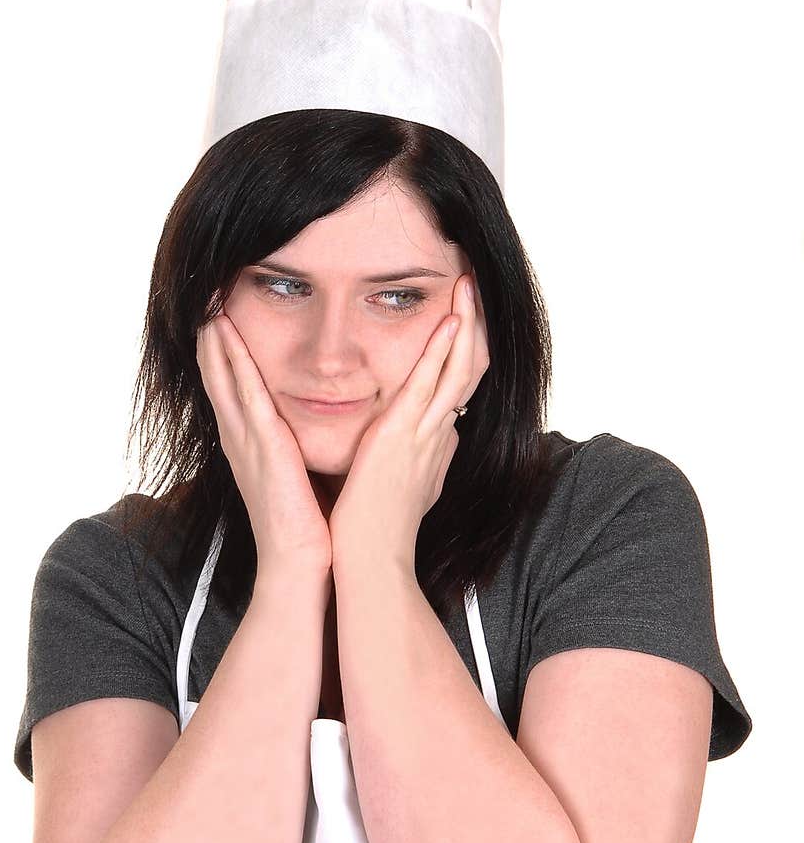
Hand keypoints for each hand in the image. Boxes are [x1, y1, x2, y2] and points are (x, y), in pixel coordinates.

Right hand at [196, 310, 332, 577]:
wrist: (302, 563)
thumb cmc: (308, 523)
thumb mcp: (299, 473)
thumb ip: (298, 446)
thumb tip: (316, 425)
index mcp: (248, 442)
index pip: (229, 384)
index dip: (222, 348)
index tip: (220, 310)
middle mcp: (238, 436)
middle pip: (216, 372)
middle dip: (210, 333)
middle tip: (204, 291)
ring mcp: (244, 439)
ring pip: (222, 374)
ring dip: (214, 336)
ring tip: (206, 297)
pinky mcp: (261, 444)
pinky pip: (243, 391)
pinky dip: (232, 358)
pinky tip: (224, 330)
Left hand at [328, 272, 489, 570]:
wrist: (369, 558)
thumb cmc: (376, 526)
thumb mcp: (405, 483)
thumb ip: (418, 457)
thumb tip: (433, 440)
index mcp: (437, 442)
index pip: (459, 384)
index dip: (465, 347)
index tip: (462, 314)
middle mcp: (440, 433)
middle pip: (470, 367)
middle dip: (474, 324)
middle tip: (471, 284)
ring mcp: (426, 434)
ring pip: (461, 368)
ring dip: (466, 323)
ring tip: (467, 284)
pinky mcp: (404, 436)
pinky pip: (431, 385)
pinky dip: (444, 350)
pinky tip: (451, 320)